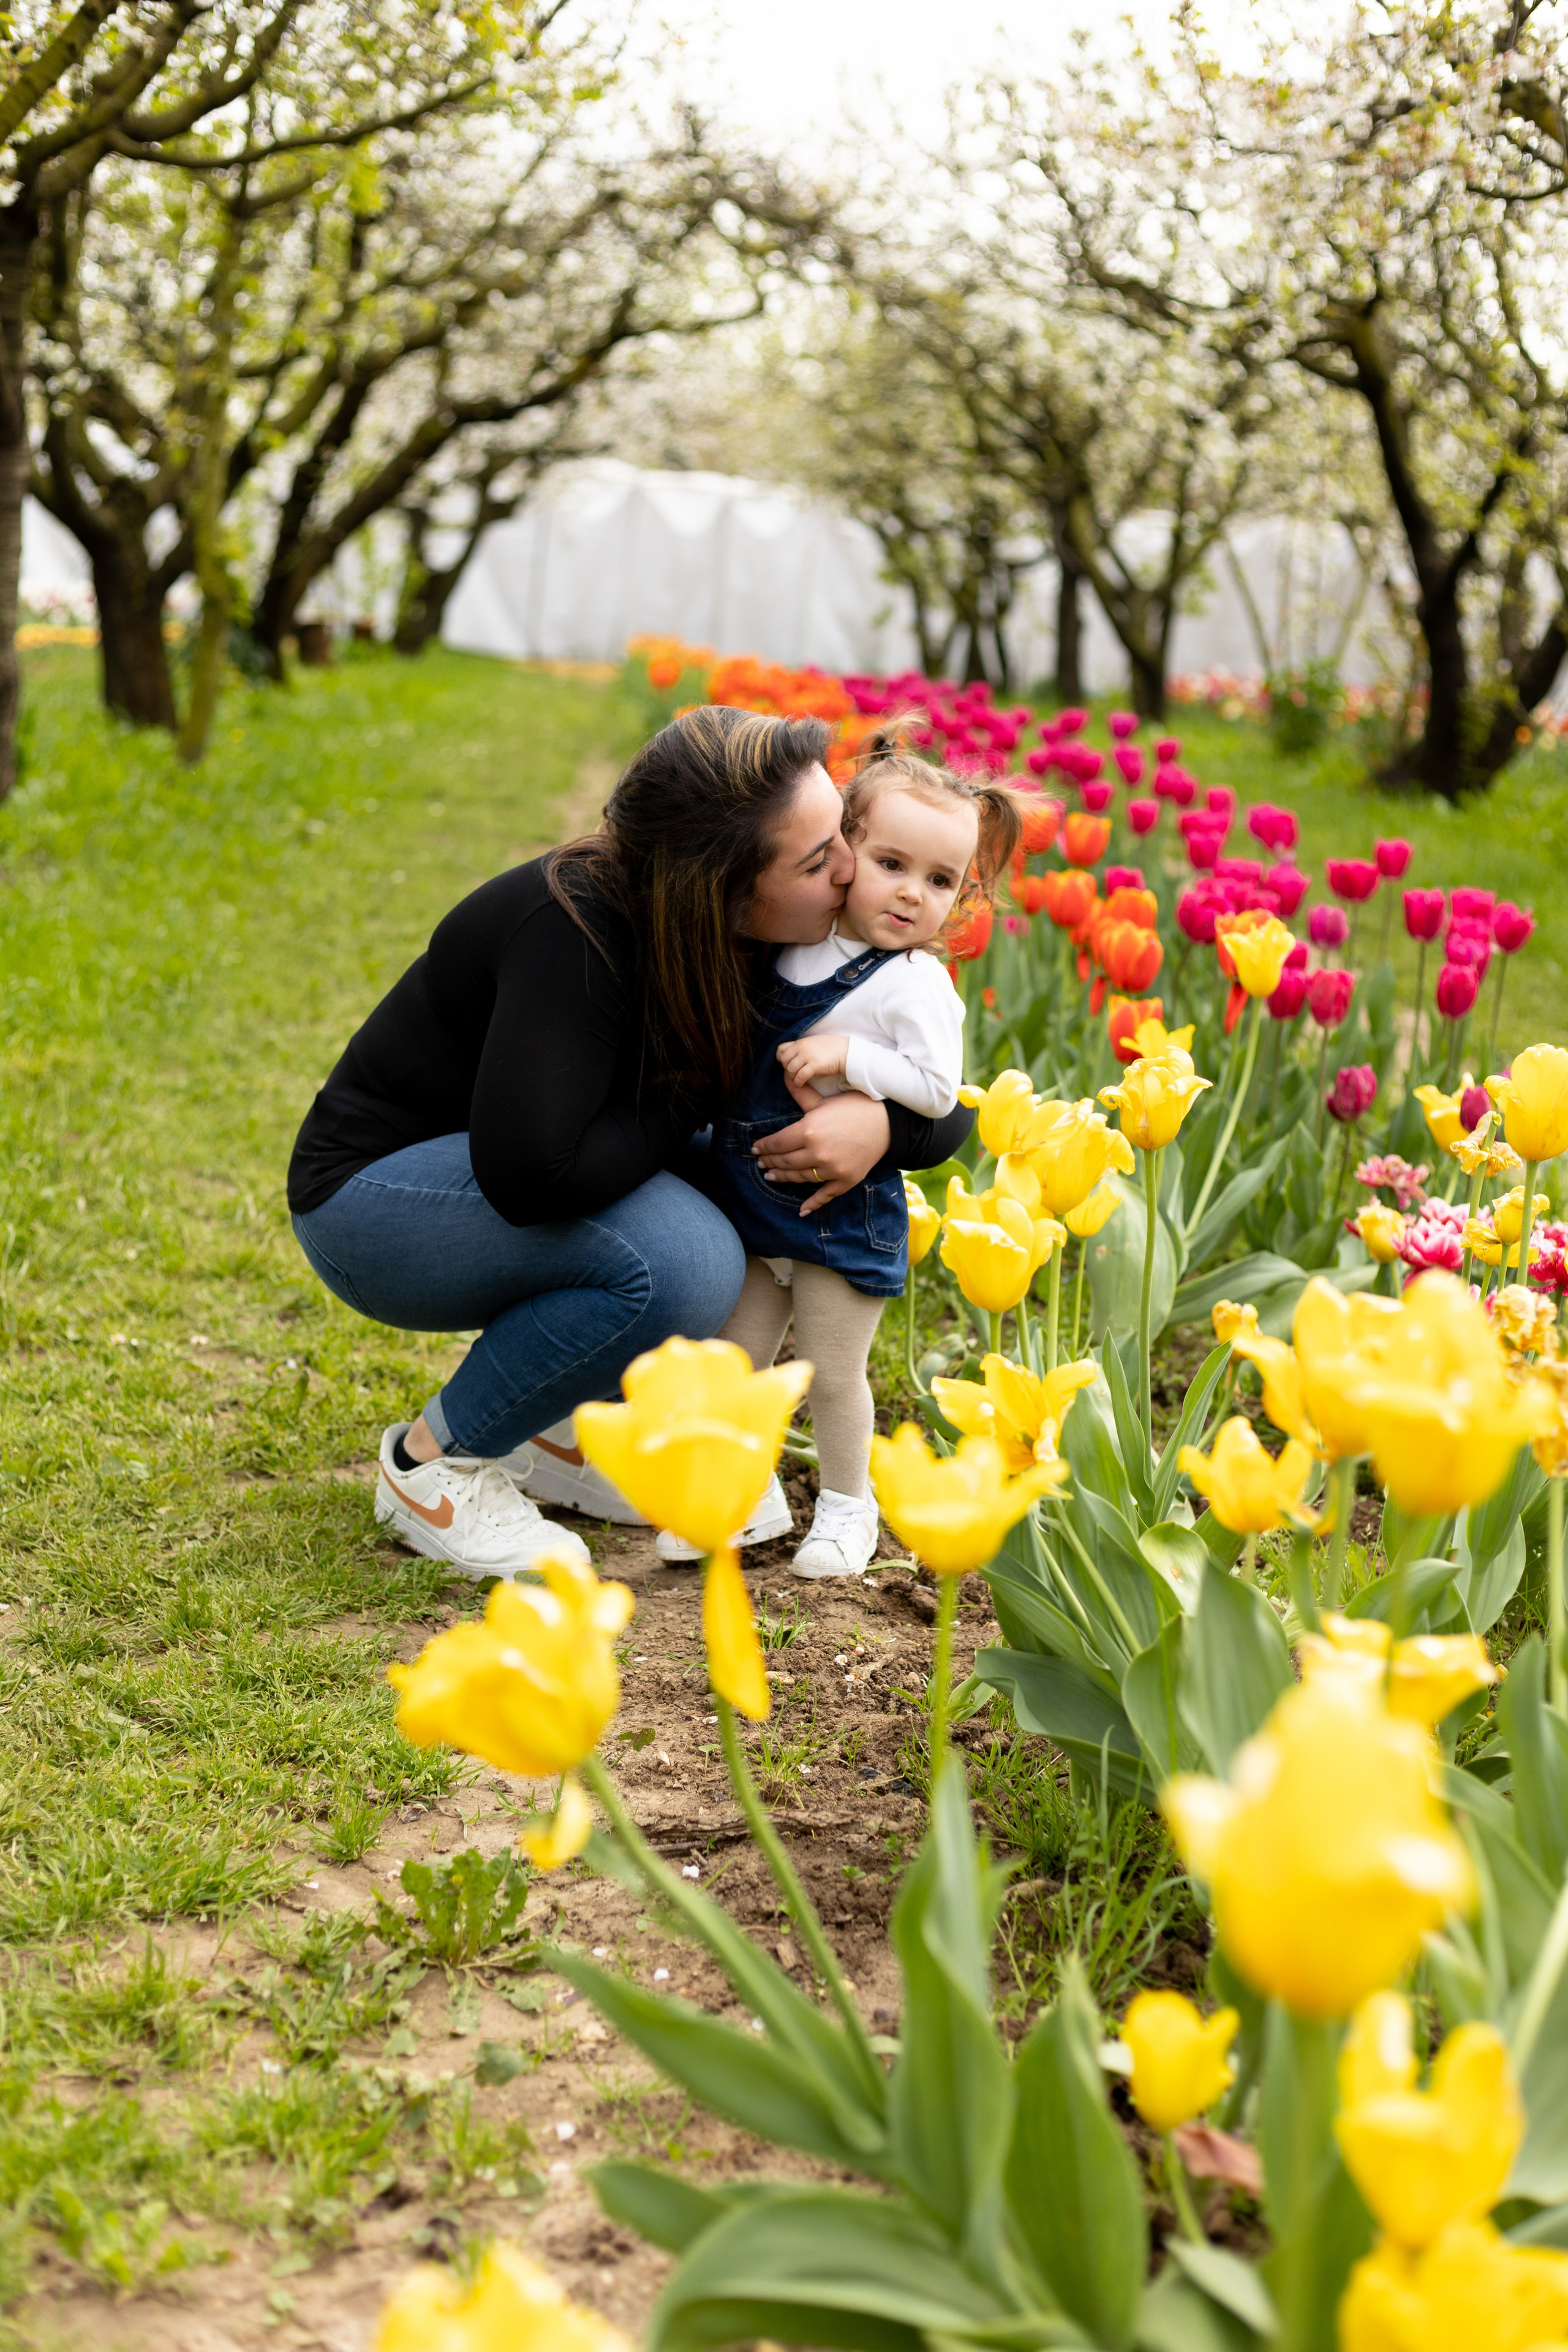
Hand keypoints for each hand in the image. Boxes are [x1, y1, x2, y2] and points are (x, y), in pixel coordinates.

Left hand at [753, 1090, 891, 1215]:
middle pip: (786, 1162)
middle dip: (770, 1162)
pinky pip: (825, 1195)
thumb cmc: (854, 1106)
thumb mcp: (823, 1099)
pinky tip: (801, 1210)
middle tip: (761, 1163)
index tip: (755, 1149)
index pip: (778, 1143)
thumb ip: (800, 1093)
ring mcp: (832, 1169)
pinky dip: (812, 1204)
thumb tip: (783, 1074)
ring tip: (771, 1176)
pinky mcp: (845, 1180)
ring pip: (800, 1177)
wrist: (887, 1122)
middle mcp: (817, 1153)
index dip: (764, 1147)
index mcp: (809, 1131)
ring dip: (783, 1178)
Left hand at [777, 1033, 847, 1090]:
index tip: (787, 1063)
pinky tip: (802, 1084)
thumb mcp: (813, 1042)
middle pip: (784, 1061)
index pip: (781, 1049)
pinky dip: (798, 1082)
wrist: (846, 1051)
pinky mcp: (814, 1065)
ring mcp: (807, 1056)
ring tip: (798, 1080)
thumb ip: (802, 1046)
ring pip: (790, 1069)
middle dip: (786, 1069)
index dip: (781, 1058)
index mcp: (800, 1042)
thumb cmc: (831, 1048)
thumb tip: (793, 1055)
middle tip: (794, 1073)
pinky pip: (800, 1076)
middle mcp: (802, 1048)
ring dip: (792, 1077)